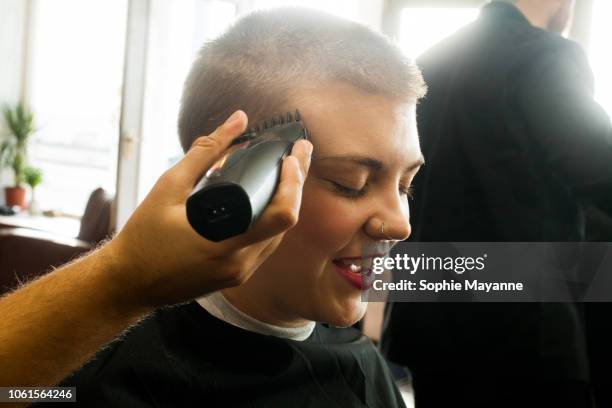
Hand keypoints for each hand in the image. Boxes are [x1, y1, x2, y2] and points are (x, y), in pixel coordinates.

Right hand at [102, 110, 311, 308]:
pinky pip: (264, 246)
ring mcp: (240, 274)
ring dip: (286, 202)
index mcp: (226, 245)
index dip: (294, 183)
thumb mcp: (168, 188)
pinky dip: (269, 220)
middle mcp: (240, 264)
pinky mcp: (236, 277)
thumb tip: (237, 120)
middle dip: (296, 184)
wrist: (127, 284)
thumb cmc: (143, 238)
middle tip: (298, 152)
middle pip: (287, 222)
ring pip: (278, 235)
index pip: (282, 215)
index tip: (291, 156)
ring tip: (285, 170)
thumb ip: (205, 152)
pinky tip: (266, 198)